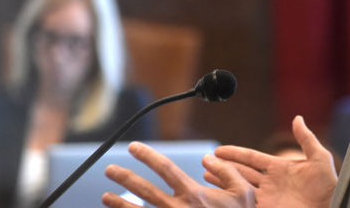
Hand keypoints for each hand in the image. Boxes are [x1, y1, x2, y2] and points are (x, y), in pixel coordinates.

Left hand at [102, 141, 254, 207]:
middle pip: (144, 190)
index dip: (148, 156)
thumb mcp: (244, 192)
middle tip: (110, 169)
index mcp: (194, 194)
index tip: (133, 147)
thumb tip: (208, 157)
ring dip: (119, 204)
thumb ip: (226, 171)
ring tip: (105, 196)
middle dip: (125, 177)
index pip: (165, 169)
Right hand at [209, 115, 336, 207]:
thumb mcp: (320, 158)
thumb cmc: (329, 185)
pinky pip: (245, 204)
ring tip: (204, 177)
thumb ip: (306, 138)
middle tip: (204, 162)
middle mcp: (270, 183)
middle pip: (240, 173)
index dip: (235, 153)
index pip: (251, 158)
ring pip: (238, 188)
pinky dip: (231, 201)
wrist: (331, 206)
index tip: (218, 149)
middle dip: (222, 167)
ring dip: (221, 183)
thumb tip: (297, 118)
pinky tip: (218, 198)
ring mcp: (266, 199)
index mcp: (279, 168)